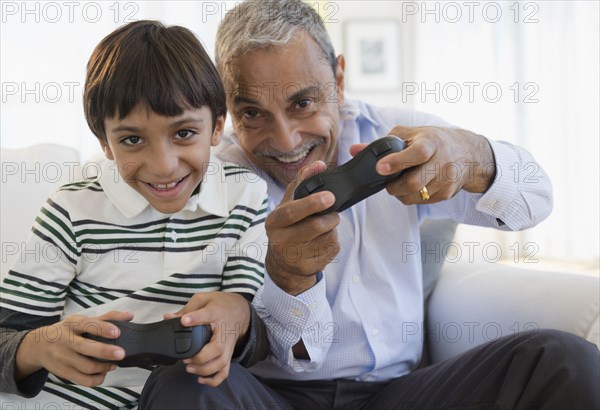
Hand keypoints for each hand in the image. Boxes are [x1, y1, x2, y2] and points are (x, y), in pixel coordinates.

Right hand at [16, 310, 133, 385]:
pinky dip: (96, 379)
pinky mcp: (63, 372)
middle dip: (104, 351)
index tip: (117, 332)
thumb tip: (130, 315)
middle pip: (85, 347)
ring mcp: (63, 358)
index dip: (103, 328)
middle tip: (121, 354)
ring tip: (114, 364)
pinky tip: (104, 373)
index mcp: (72, 324)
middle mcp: (65, 340)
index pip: (87, 325)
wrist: (38, 346)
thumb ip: (107, 318)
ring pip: (85, 366)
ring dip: (104, 367)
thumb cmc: (67, 331)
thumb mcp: (82, 320)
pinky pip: (82, 380)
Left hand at [164, 291, 249, 386]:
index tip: (184, 321)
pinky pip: (225, 372)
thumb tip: (168, 318)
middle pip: (217, 348)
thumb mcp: (204, 299)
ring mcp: (228, 345)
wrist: (241, 310)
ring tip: (189, 368)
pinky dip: (214, 380)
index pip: (208, 315)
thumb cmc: (221, 305)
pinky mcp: (228, 354)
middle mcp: (224, 332)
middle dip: (200, 357)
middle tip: (184, 358)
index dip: (195, 318)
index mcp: (217, 313)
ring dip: (205, 370)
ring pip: (221, 363)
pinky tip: (200, 379)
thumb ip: (187, 308)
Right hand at [264, 161, 340, 294]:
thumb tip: (318, 165)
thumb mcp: (288, 205)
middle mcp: (282, 240)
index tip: (330, 197)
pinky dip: (332, 242)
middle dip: (330, 217)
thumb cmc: (287, 228)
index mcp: (274, 221)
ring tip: (322, 229)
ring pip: (327, 236)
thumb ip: (302, 183)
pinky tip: (321, 243)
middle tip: (333, 213)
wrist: (283, 264)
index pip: (292, 212)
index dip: (312, 203)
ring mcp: (296, 256)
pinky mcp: (310, 267)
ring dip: (331, 229)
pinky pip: (332, 249)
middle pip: (316, 225)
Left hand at [350, 126, 495, 203]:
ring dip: (401, 192)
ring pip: (415, 196)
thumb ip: (382, 143)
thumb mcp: (410, 134)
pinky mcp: (447, 194)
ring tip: (401, 181)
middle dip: (394, 186)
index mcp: (431, 142)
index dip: (397, 162)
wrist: (467, 153)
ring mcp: (446, 180)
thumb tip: (354, 150)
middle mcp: (442, 162)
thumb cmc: (432, 141)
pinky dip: (411, 196)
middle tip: (388, 181)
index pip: (417, 154)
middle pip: (414, 183)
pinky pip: (421, 201)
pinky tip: (414, 185)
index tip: (379, 167)